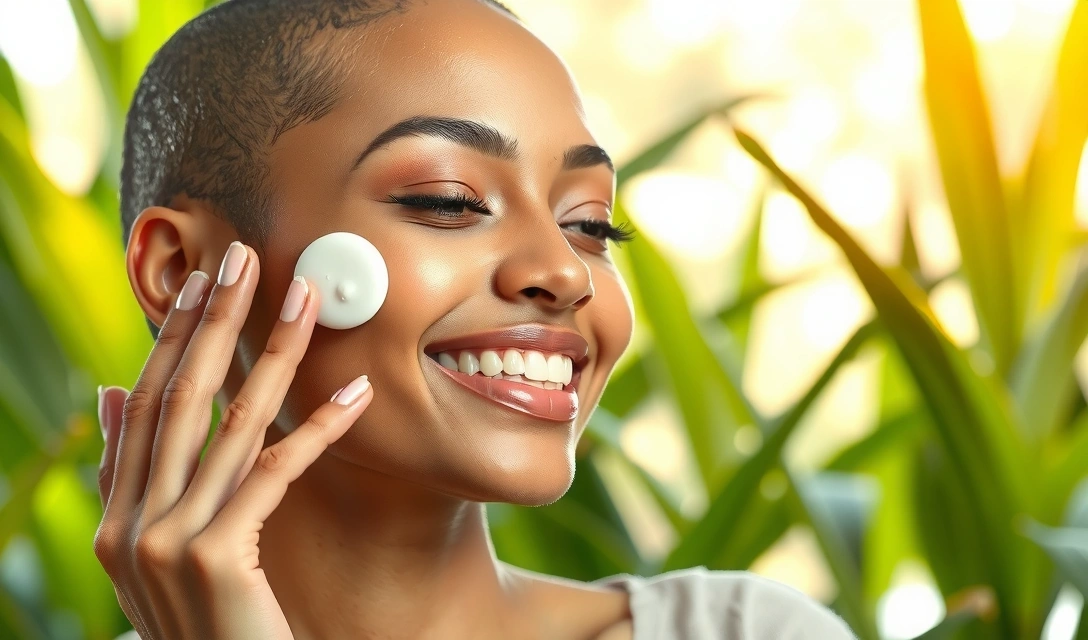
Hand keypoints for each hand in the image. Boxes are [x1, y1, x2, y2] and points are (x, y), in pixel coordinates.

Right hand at [94, 242, 373, 638]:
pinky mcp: (218, 558)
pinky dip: (318, 430)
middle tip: (244, 258)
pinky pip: (275, 474)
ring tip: (306, 301)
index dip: (173, 339)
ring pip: (230, 425)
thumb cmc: (208, 623)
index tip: (202, 283)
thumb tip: (107, 394)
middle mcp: (131, 524)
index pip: (146, 405)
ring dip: (274, 355)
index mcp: (116, 516)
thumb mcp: (153, 554)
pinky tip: (355, 394)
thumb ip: (125, 479)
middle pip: (180, 398)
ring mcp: (169, 542)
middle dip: (214, 322)